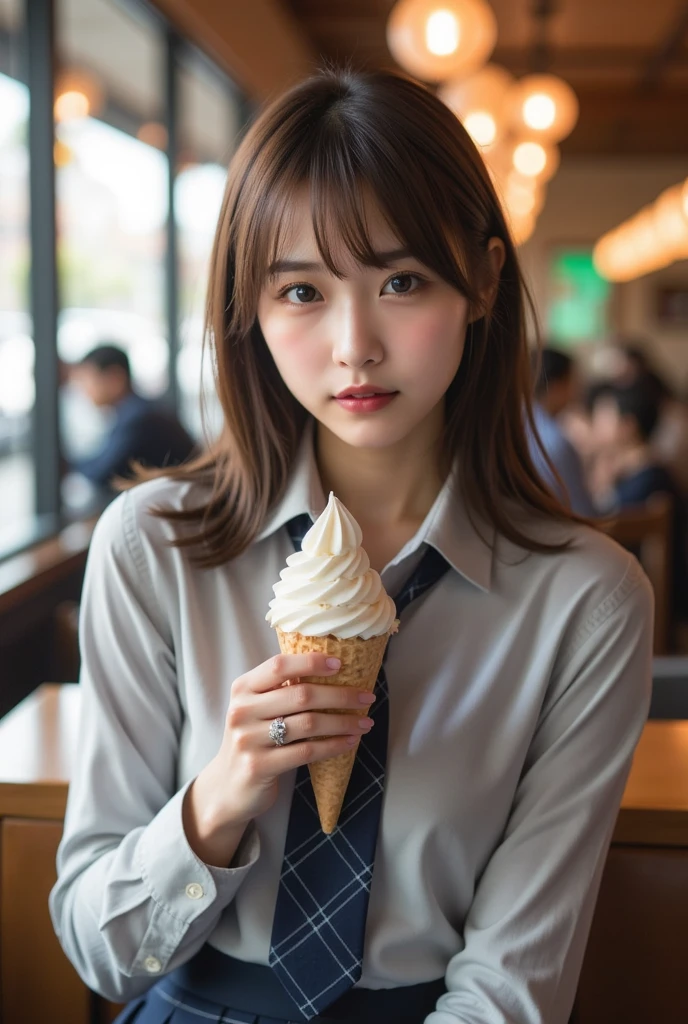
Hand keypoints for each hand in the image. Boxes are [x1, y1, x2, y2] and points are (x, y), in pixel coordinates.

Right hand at [183, 653, 374, 864]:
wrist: (227, 787)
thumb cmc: (253, 739)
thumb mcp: (257, 708)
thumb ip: (281, 690)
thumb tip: (331, 670)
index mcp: (243, 688)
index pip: (279, 665)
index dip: (311, 662)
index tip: (340, 665)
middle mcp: (242, 710)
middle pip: (301, 695)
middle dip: (340, 695)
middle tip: (366, 696)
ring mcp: (248, 739)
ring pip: (308, 724)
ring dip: (343, 722)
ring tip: (365, 722)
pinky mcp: (259, 766)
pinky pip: (306, 752)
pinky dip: (333, 746)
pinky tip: (350, 742)